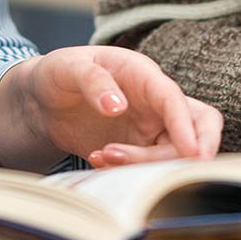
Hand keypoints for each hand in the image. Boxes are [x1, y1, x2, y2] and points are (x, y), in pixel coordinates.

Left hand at [0, 47, 223, 171]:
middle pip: (196, 128)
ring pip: (174, 153)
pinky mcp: (138, 149)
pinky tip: (97, 159)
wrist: (44, 99)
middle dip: (189, 152)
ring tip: (103, 156)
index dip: (185, 126)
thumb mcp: (68, 67)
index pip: (173, 99)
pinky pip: (149, 167)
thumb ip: (93, 81)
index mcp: (142, 74)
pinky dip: (130, 172)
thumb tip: (117, 107)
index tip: (191, 153)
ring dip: (146, 165)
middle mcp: (154, 102)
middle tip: (158, 169)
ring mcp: (149, 128)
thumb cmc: (60, 72)